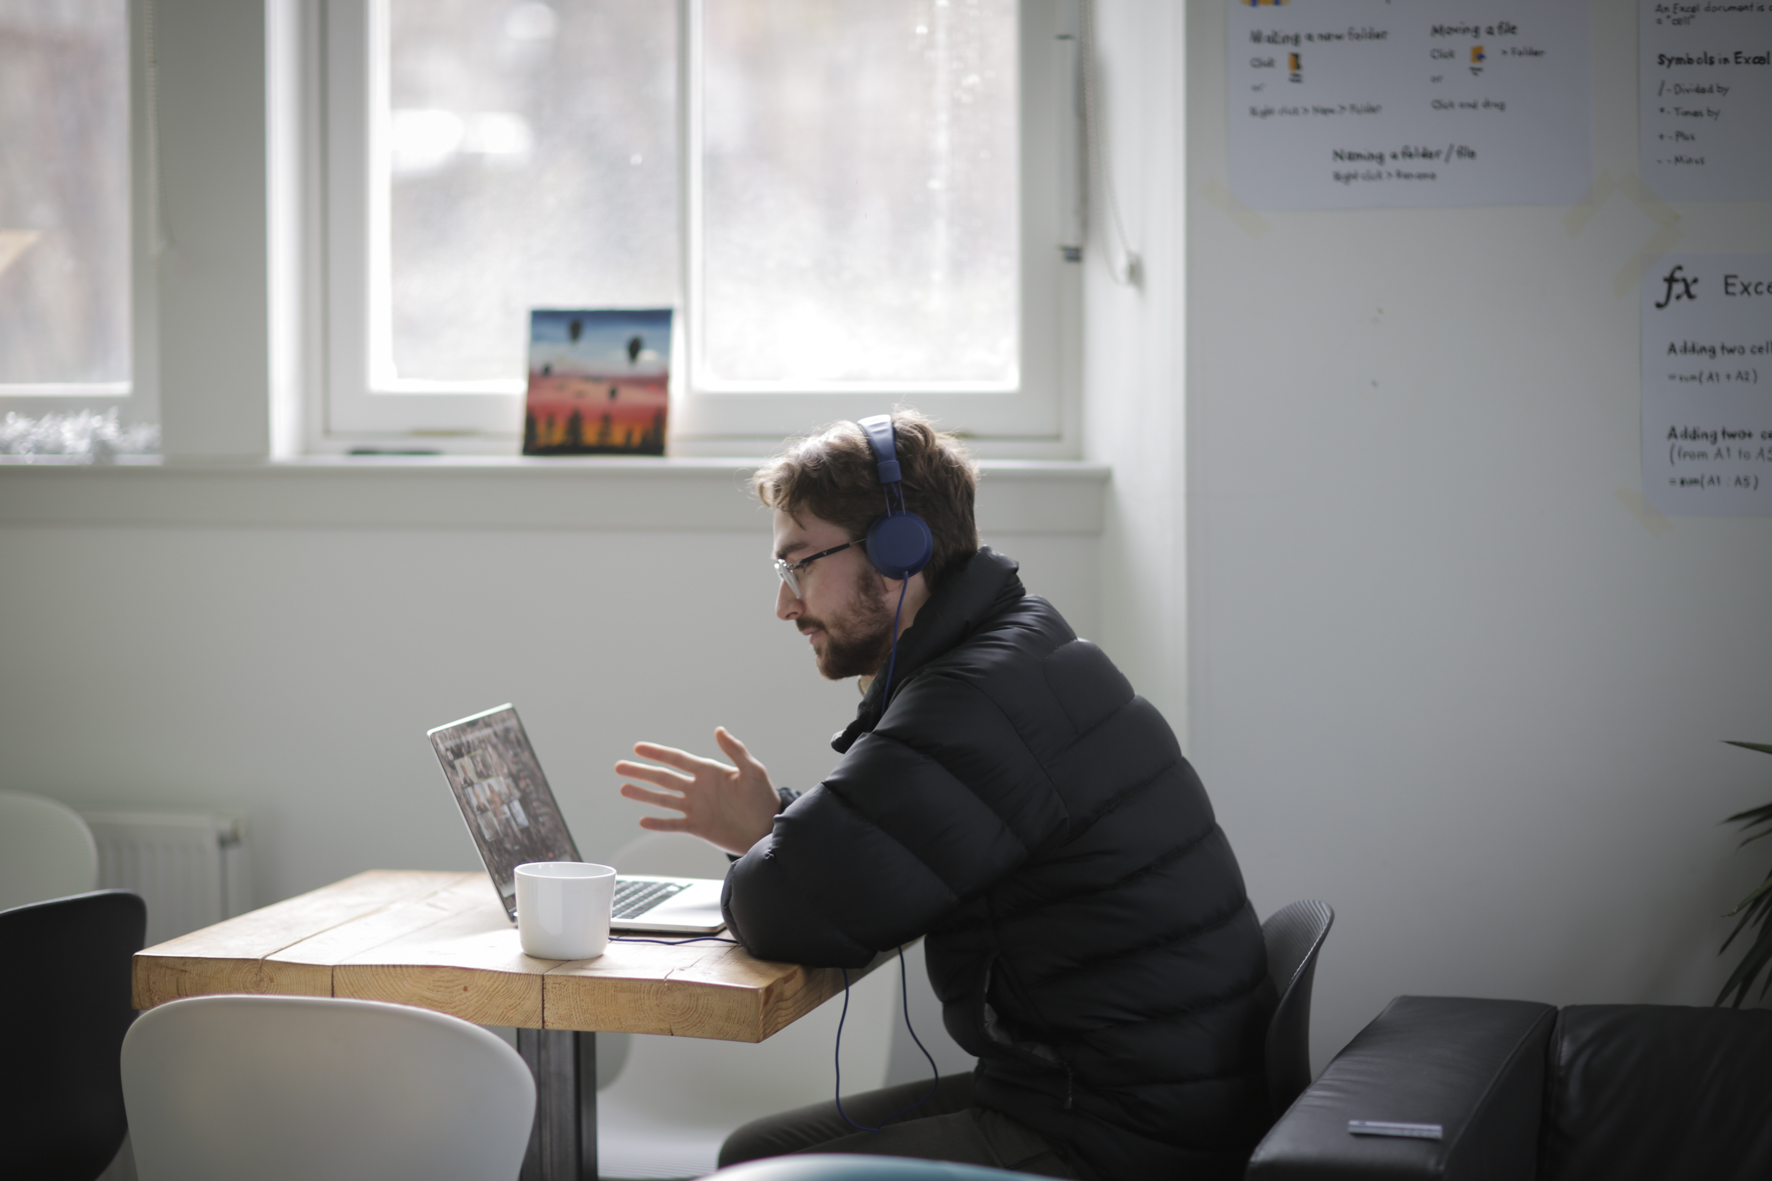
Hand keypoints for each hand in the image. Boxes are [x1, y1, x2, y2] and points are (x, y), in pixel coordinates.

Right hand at [616, 727, 780, 855]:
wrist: (767, 829)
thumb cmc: (764, 798)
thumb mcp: (753, 772)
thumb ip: (735, 751)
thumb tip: (719, 729)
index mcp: (709, 772)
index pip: (677, 759)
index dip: (657, 753)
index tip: (638, 748)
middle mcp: (698, 788)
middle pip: (663, 778)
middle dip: (641, 772)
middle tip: (619, 766)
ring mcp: (696, 808)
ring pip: (663, 799)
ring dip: (643, 794)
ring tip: (623, 788)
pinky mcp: (697, 827)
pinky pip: (673, 825)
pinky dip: (658, 823)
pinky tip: (642, 820)